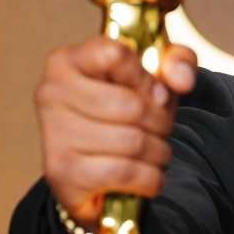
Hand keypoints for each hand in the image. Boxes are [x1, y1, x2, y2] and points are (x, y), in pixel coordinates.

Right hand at [34, 37, 196, 229]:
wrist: (99, 167)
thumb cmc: (127, 109)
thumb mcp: (157, 75)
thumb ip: (178, 62)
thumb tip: (182, 81)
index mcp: (68, 60)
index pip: (116, 55)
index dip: (145, 77)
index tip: (151, 90)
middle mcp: (51, 93)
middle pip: (132, 106)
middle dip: (160, 122)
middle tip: (158, 128)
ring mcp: (53, 134)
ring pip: (133, 142)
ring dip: (158, 152)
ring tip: (153, 151)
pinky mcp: (62, 173)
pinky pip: (125, 172)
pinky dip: (148, 178)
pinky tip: (146, 175)